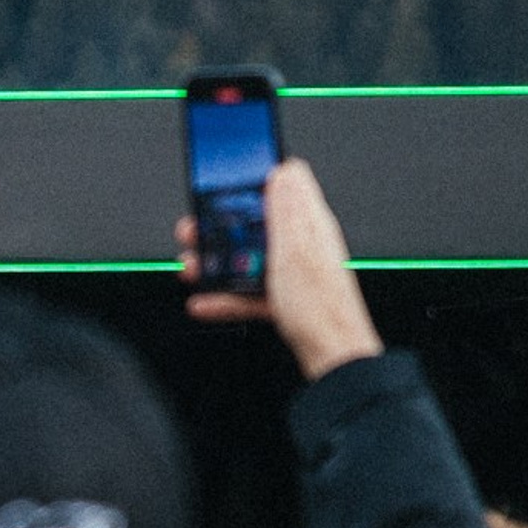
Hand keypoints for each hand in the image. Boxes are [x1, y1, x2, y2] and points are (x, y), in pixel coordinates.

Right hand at [178, 159, 379, 382]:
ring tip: (193, 265)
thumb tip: (284, 169)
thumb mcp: (297, 250)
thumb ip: (287, 210)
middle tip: (194, 227)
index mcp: (308, 225)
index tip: (222, 176)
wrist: (333, 358)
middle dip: (219, 224)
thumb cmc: (320, 308)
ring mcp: (292, 272)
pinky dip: (224, 294)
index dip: (252, 176)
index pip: (284, 184)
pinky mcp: (285, 297)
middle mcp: (301, 244)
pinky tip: (204, 301)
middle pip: (254, 221)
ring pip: (246, 255)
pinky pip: (248, 288)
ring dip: (216, 260)